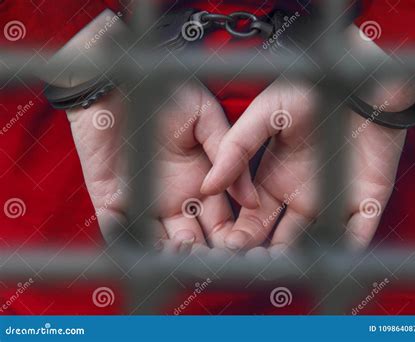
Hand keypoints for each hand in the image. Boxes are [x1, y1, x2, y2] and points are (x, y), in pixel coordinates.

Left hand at [66, 82, 257, 251]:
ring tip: (178, 255)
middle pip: (193, 239)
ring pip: (159, 242)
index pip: (220, 223)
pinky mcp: (113, 199)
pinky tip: (138, 249)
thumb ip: (228, 155)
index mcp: (202, 183)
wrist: (119, 80)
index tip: (237, 253)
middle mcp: (176, 198)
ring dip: (168, 254)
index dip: (229, 241)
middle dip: (201, 255)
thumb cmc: (168, 92)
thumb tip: (252, 201)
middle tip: (207, 263)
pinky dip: (126, 240)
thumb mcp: (206, 118)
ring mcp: (144, 200)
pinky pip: (119, 228)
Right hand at [201, 79, 405, 250]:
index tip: (228, 251)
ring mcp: (331, 201)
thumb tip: (207, 186)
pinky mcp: (364, 201)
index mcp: (273, 182)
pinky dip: (346, 248)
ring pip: (314, 243)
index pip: (251, 221)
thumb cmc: (308, 92)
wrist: (356, 81)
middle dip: (264, 256)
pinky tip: (331, 262)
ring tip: (281, 271)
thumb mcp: (264, 115)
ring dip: (299, 260)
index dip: (239, 238)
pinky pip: (357, 232)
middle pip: (279, 239)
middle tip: (253, 268)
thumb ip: (236, 147)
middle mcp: (299, 198)